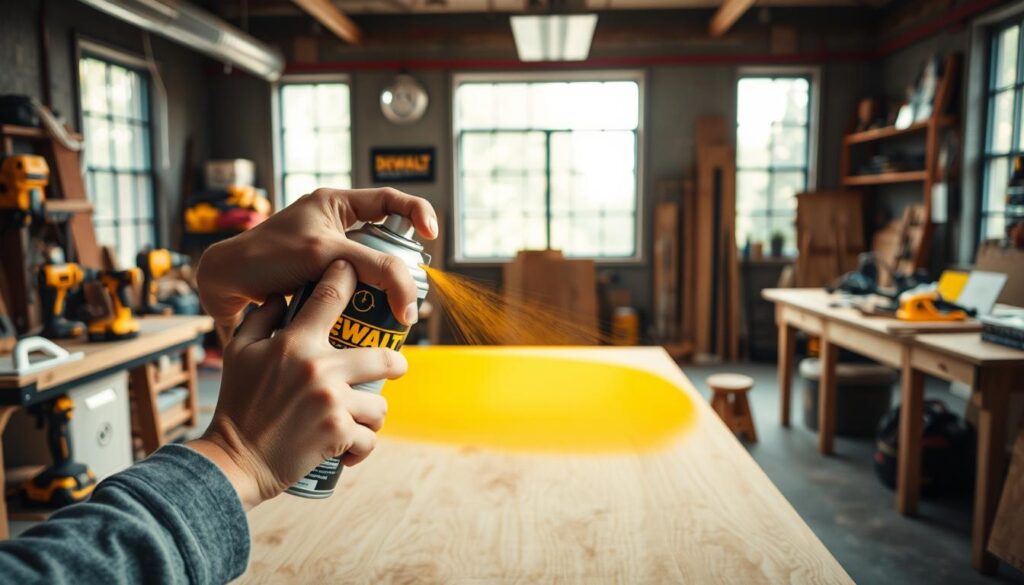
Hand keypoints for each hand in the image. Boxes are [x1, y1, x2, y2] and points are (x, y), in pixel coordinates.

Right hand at [189, 260, 405, 509]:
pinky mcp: (338, 433)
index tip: (357, 273)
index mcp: (295, 342)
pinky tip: (348, 449)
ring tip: (357, 421)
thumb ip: (260, 319)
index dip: (348, 276)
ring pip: (380, 404)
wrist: (234, 459)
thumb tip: (278, 294)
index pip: (330, 295)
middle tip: (395, 368)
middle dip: (395, 364)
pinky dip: (361, 446)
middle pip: (383, 357)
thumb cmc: (237, 403)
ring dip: (371, 415)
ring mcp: (332, 400)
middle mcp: (319, 367)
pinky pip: (369, 437)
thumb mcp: (238, 353)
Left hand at [196, 187, 436, 340]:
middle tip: (410, 290)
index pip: (390, 200)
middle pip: (384, 241)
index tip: (432, 238)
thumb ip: (373, 269)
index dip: (418, 214)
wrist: (221, 283)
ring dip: (380, 290)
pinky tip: (364, 321)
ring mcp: (324, 252)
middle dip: (400, 266)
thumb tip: (408, 299)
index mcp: (335, 203)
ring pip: (369, 269)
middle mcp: (333, 224)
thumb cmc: (267, 257)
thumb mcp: (328, 256)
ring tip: (390, 312)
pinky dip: (360, 304)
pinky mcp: (315, 278)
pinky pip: (351, 289)